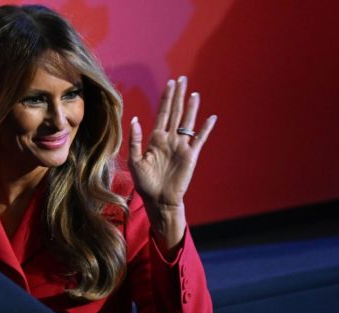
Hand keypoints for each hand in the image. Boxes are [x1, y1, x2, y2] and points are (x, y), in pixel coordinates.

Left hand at [128, 76, 216, 250]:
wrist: (158, 200)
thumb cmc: (145, 183)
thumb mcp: (135, 161)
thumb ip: (135, 140)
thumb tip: (135, 120)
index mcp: (155, 138)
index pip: (163, 113)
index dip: (167, 98)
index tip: (170, 84)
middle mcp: (169, 139)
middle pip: (176, 112)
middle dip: (178, 96)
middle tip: (182, 79)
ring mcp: (181, 146)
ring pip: (187, 122)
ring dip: (191, 108)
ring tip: (194, 93)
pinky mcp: (191, 155)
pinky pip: (199, 139)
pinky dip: (205, 128)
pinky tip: (211, 118)